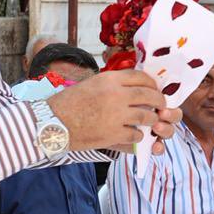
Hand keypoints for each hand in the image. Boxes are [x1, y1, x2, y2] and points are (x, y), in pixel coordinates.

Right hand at [46, 70, 179, 153]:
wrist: (52, 124)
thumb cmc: (68, 103)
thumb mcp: (91, 84)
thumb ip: (112, 84)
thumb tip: (131, 85)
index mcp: (109, 79)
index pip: (141, 77)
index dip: (152, 83)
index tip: (155, 88)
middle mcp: (116, 95)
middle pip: (149, 95)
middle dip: (159, 100)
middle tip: (161, 105)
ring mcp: (117, 115)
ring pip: (147, 116)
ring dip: (151, 119)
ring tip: (150, 121)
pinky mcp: (114, 134)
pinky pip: (137, 134)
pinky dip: (138, 136)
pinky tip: (134, 135)